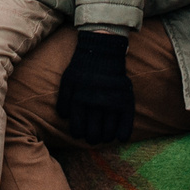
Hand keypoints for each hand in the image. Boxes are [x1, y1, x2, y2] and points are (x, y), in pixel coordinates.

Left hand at [57, 29, 134, 143]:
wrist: (103, 52)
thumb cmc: (83, 68)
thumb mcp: (67, 80)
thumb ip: (63, 100)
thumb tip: (64, 118)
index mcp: (80, 99)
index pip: (78, 127)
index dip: (78, 134)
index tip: (80, 135)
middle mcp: (96, 102)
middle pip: (93, 133)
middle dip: (92, 138)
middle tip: (92, 137)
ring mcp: (112, 101)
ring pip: (108, 131)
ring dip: (105, 137)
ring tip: (104, 136)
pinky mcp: (125, 99)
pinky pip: (126, 122)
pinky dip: (123, 133)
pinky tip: (120, 138)